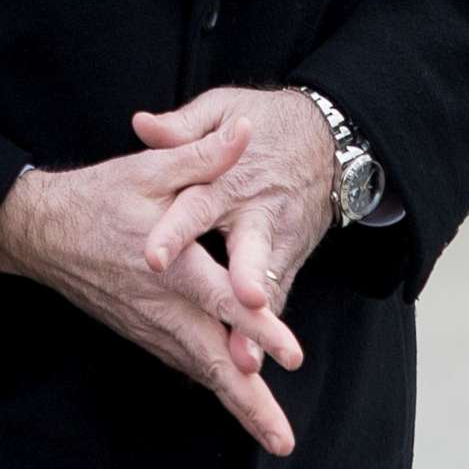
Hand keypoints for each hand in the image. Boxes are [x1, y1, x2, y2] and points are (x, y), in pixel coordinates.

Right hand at [0, 119, 307, 456]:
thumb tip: (244, 133)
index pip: (219, 300)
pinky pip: (185, 363)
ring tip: (273, 435)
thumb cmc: (97, 196)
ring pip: (201, 370)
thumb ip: (201, 156)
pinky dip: (214, 386)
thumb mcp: (148, 167)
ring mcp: (151, 325)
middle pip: (214, 360)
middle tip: (283, 438)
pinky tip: (240, 403)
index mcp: (168, 264)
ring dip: (238, 405)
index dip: (257, 327)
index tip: (292, 354)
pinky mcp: (144, 332)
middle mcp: (162, 304)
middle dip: (251, 401)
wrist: (43, 231)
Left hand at [132, 87, 337, 362]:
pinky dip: (268, 329)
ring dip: (258, 323)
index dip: (176, 231)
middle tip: (235, 302)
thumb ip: (183, 127)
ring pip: (268, 283)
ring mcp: (278, 239)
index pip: (197, 204)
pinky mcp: (290, 258)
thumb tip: (141, 125)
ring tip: (246, 358)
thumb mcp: (222, 108)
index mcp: (230, 175)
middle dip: (242, 279)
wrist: (327, 140)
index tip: (153, 257)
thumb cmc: (264, 124)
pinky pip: (279, 295)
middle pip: (246, 250)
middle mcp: (256, 212)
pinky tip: (253, 360)